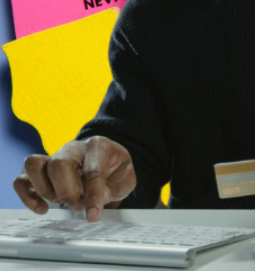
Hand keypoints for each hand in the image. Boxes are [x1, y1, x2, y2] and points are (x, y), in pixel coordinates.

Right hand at [13, 137, 135, 222]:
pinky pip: (22, 179)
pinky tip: (42, 209)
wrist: (107, 162)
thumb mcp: (125, 179)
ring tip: (60, 202)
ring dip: (46, 190)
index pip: (92, 171)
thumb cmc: (115, 171)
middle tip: (78, 204)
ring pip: (34, 165)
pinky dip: (28, 196)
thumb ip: (113, 189)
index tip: (93, 215)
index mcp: (99, 146)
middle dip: (67, 192)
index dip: (92, 195)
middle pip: (59, 164)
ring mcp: (54, 156)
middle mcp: (73, 148)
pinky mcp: (40, 170)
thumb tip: (94, 200)